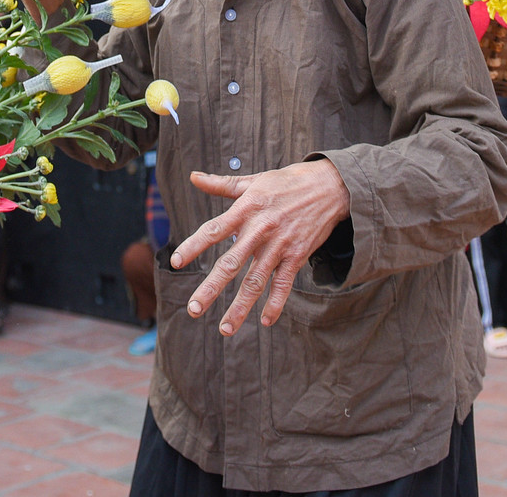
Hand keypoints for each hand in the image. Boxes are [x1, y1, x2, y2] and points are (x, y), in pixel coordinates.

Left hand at [171, 160, 350, 334]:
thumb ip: (222, 184)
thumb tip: (193, 177)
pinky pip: (284, 284)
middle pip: (231, 263)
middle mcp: (260, 229)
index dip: (193, 245)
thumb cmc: (287, 182)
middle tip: (194, 309)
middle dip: (212, 288)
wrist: (331, 186)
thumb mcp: (254, 180)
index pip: (214, 230)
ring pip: (256, 281)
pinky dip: (276, 303)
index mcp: (246, 209)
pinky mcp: (298, 255)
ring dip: (240, 307)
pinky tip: (266, 321)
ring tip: (224, 329)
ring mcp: (280, 245)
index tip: (175, 262)